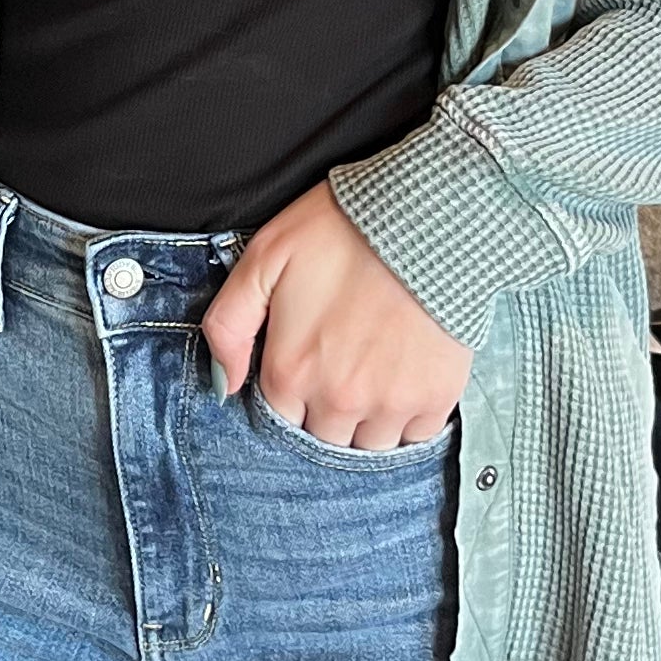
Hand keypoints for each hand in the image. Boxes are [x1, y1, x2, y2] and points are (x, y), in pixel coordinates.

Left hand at [200, 178, 471, 451]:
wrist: (427, 215)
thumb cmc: (342, 230)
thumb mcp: (263, 259)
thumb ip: (228, 325)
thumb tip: (224, 386)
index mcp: (290, 372)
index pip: (279, 419)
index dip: (292, 390)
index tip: (309, 361)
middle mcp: (338, 400)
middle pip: (323, 437)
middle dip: (326, 409)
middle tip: (343, 362)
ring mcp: (390, 403)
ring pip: (368, 446)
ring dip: (367, 420)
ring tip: (375, 371)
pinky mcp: (436, 396)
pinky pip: (416, 437)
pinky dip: (408, 419)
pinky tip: (405, 378)